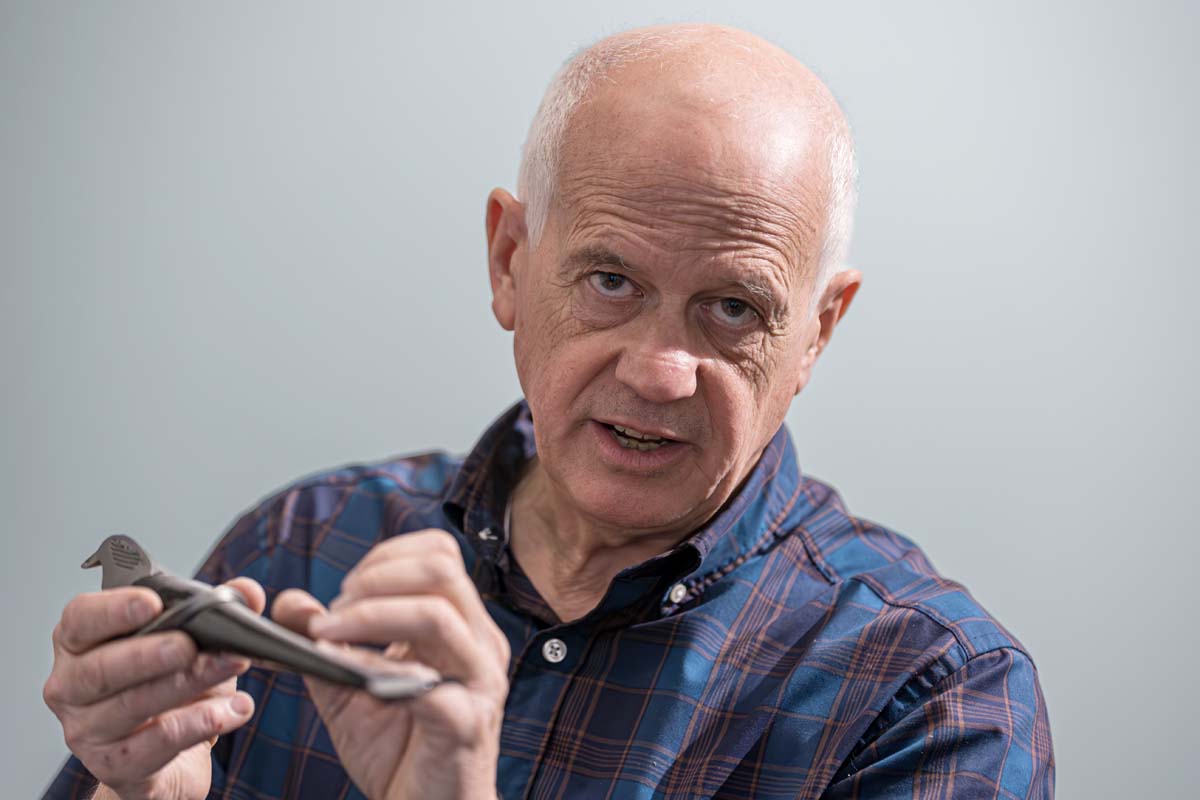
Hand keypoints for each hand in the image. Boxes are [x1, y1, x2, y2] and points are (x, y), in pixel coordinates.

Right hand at [43, 578, 264, 799]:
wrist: (172, 756)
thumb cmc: (171, 688)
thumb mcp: (194, 640)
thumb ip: (220, 608)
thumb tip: (248, 592)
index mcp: (81, 643)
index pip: (81, 620)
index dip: (113, 610)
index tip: (152, 603)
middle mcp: (71, 686)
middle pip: (101, 668)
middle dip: (150, 654)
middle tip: (190, 645)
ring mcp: (87, 731)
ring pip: (131, 705)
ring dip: (186, 684)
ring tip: (231, 665)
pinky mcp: (115, 766)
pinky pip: (155, 745)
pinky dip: (198, 723)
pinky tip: (232, 710)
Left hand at [271, 530, 509, 799]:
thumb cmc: (399, 749)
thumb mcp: (349, 686)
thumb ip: (324, 641)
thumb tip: (292, 601)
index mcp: (463, 625)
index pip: (439, 553)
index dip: (386, 556)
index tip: (346, 589)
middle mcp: (480, 644)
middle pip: (441, 567)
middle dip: (375, 577)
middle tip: (337, 610)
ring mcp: (480, 681)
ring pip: (436, 613)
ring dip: (370, 614)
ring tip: (331, 634)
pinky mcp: (467, 723)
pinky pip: (427, 682)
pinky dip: (379, 668)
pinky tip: (351, 678)